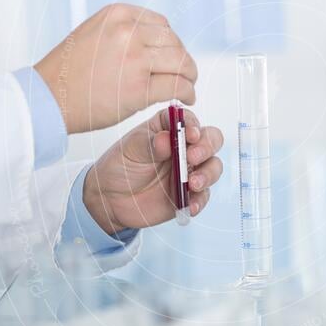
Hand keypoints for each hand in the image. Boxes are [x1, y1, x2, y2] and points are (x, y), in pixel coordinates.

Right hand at [34, 4, 197, 133]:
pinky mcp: (139, 87)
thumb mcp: (92, 33)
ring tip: (188, 85)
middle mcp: (128, 31)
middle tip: (184, 73)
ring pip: (181, 62)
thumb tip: (154, 41)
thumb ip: (121, 32)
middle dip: (182, 59)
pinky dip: (188, 92)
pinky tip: (187, 98)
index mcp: (117, 14)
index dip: (171, 43)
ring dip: (189, 75)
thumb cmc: (68, 72)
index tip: (171, 56)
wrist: (47, 98)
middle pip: (174, 42)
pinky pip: (178, 85)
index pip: (161, 24)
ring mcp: (135, 59)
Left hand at [82, 108, 223, 232]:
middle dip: (207, 147)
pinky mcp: (190, 193)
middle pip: (211, 140)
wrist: (111, 199)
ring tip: (192, 184)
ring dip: (208, 174)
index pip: (189, 120)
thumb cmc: (120, 166)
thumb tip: (166, 139)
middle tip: (192, 157)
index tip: (189, 135)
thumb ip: (149, 144)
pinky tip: (190, 204)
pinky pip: (204, 195)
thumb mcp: (130, 150)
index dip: (193, 125)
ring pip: (213, 166)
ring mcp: (189, 170)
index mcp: (169, 129)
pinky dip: (200, 200)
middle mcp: (184, 147)